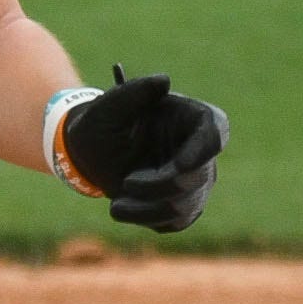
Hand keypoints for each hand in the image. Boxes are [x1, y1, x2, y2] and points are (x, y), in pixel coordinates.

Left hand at [56, 68, 226, 232]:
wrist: (87, 151)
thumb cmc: (100, 123)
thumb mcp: (108, 105)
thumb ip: (134, 91)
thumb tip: (163, 81)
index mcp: (190, 119)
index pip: (216, 133)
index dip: (204, 151)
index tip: (180, 164)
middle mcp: (199, 150)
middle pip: (197, 177)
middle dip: (159, 185)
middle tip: (126, 182)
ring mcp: (194, 179)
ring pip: (187, 205)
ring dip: (148, 206)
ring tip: (117, 198)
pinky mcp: (181, 204)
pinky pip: (175, 222)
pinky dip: (145, 219)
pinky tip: (121, 207)